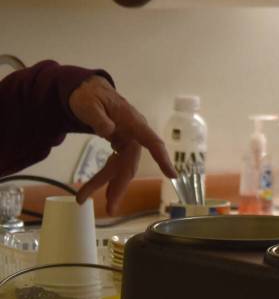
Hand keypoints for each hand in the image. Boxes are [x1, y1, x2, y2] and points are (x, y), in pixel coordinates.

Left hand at [69, 75, 176, 213]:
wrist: (87, 90)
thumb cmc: (90, 95)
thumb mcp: (89, 104)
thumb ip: (99, 118)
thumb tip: (109, 131)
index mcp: (132, 122)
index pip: (152, 141)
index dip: (163, 158)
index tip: (173, 175)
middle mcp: (133, 133)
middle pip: (131, 163)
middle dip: (120, 186)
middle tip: (110, 207)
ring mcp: (126, 139)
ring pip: (122, 167)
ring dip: (108, 185)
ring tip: (85, 200)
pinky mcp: (118, 143)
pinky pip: (114, 163)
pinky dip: (105, 177)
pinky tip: (95, 188)